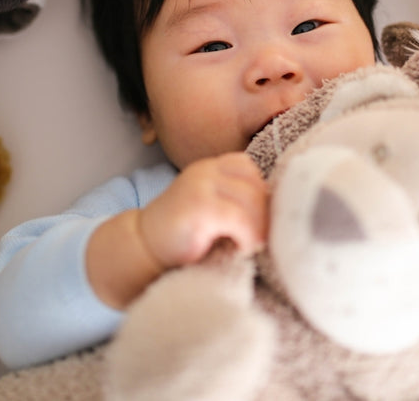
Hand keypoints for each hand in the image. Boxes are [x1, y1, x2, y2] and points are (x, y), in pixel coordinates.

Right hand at [138, 152, 268, 268]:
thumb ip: (235, 201)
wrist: (142, 250)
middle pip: (256, 185)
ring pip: (253, 200)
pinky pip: (240, 217)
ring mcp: (201, 185)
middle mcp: (205, 170)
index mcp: (210, 167)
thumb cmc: (183, 237)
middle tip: (258, 240)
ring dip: (258, 228)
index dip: (260, 196)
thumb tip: (275, 211)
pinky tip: (240, 248)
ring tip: (248, 245)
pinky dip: (248, 236)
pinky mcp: (199, 206)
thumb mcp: (211, 208)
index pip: (250, 169)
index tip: (257, 222)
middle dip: (264, 215)